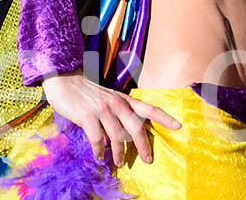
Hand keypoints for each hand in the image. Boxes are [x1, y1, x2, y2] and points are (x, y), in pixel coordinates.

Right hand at [42, 70, 180, 166]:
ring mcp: (103, 110)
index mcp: (125, 99)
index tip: (178, 126)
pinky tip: (99, 156)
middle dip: (143, 146)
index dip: (165, 118)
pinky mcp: (87, 116)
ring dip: (119, 153)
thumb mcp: (110, 98)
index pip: (149, 109)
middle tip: (147, 159)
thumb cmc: (88, 93)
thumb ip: (120, 113)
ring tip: (119, 163)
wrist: (66, 81)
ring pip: (118, 137)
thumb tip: (127, 134)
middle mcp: (117, 104)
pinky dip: (100, 150)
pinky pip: (98, 139)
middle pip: (137, 128)